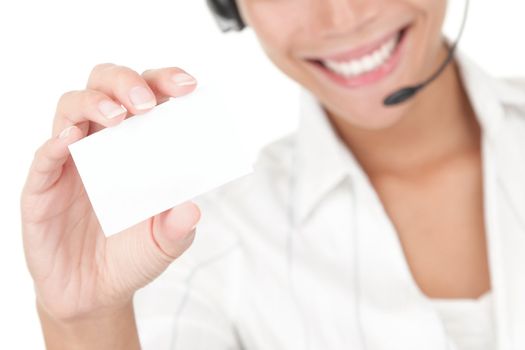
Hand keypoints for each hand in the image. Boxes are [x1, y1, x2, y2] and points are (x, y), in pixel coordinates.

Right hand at [21, 63, 200, 321]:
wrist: (94, 295)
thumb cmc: (131, 257)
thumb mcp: (164, 243)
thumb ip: (178, 226)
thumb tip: (191, 207)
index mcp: (136, 147)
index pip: (148, 98)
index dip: (164, 83)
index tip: (188, 86)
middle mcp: (103, 146)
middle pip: (105, 87)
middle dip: (126, 83)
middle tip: (146, 104)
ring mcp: (71, 163)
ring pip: (71, 108)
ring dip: (93, 103)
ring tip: (117, 118)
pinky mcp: (43, 188)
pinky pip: (44, 157)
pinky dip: (56, 142)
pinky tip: (72, 139)